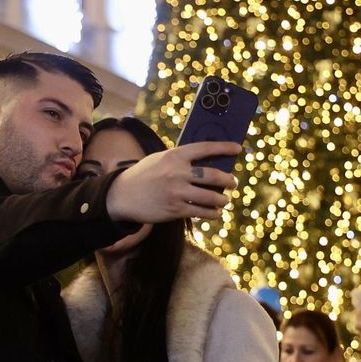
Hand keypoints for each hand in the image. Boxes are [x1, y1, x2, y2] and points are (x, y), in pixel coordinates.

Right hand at [105, 144, 238, 223]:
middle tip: (233, 183)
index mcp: (174, 155)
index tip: (237, 148)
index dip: (223, 147)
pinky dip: (212, 213)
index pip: (205, 148)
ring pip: (210, 197)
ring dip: (222, 200)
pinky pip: (201, 212)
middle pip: (212, 175)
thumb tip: (208, 164)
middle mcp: (177, 172)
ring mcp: (176, 192)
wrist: (123, 195)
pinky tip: (215, 212)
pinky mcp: (175, 209)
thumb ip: (181, 160)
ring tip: (224, 200)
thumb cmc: (145, 174)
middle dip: (228, 180)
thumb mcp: (160, 159)